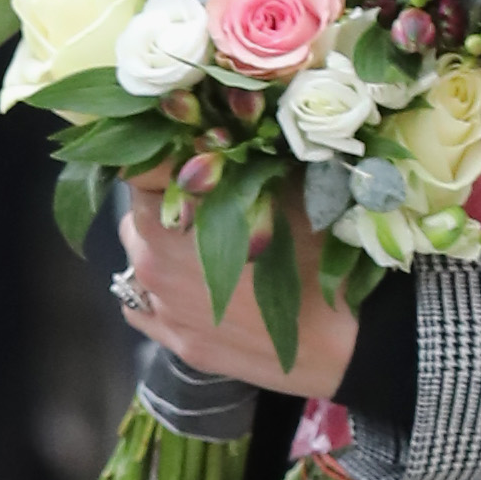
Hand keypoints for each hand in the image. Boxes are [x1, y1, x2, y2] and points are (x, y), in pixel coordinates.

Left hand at [117, 180, 357, 399]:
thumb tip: (221, 135)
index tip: (194, 159)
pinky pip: (145, 309)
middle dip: (166, 206)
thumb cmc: (317, 257)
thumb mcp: (282, 190)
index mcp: (166, 217)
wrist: (343, 343)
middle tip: (211, 207)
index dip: (166, 159)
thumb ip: (239, 163)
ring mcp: (162, 310)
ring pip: (140, 265)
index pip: (138, 169)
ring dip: (163, 251)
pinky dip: (162, 295)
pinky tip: (197, 290)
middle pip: (138, 217)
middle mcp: (150, 264)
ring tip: (208, 252)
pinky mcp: (179, 345)